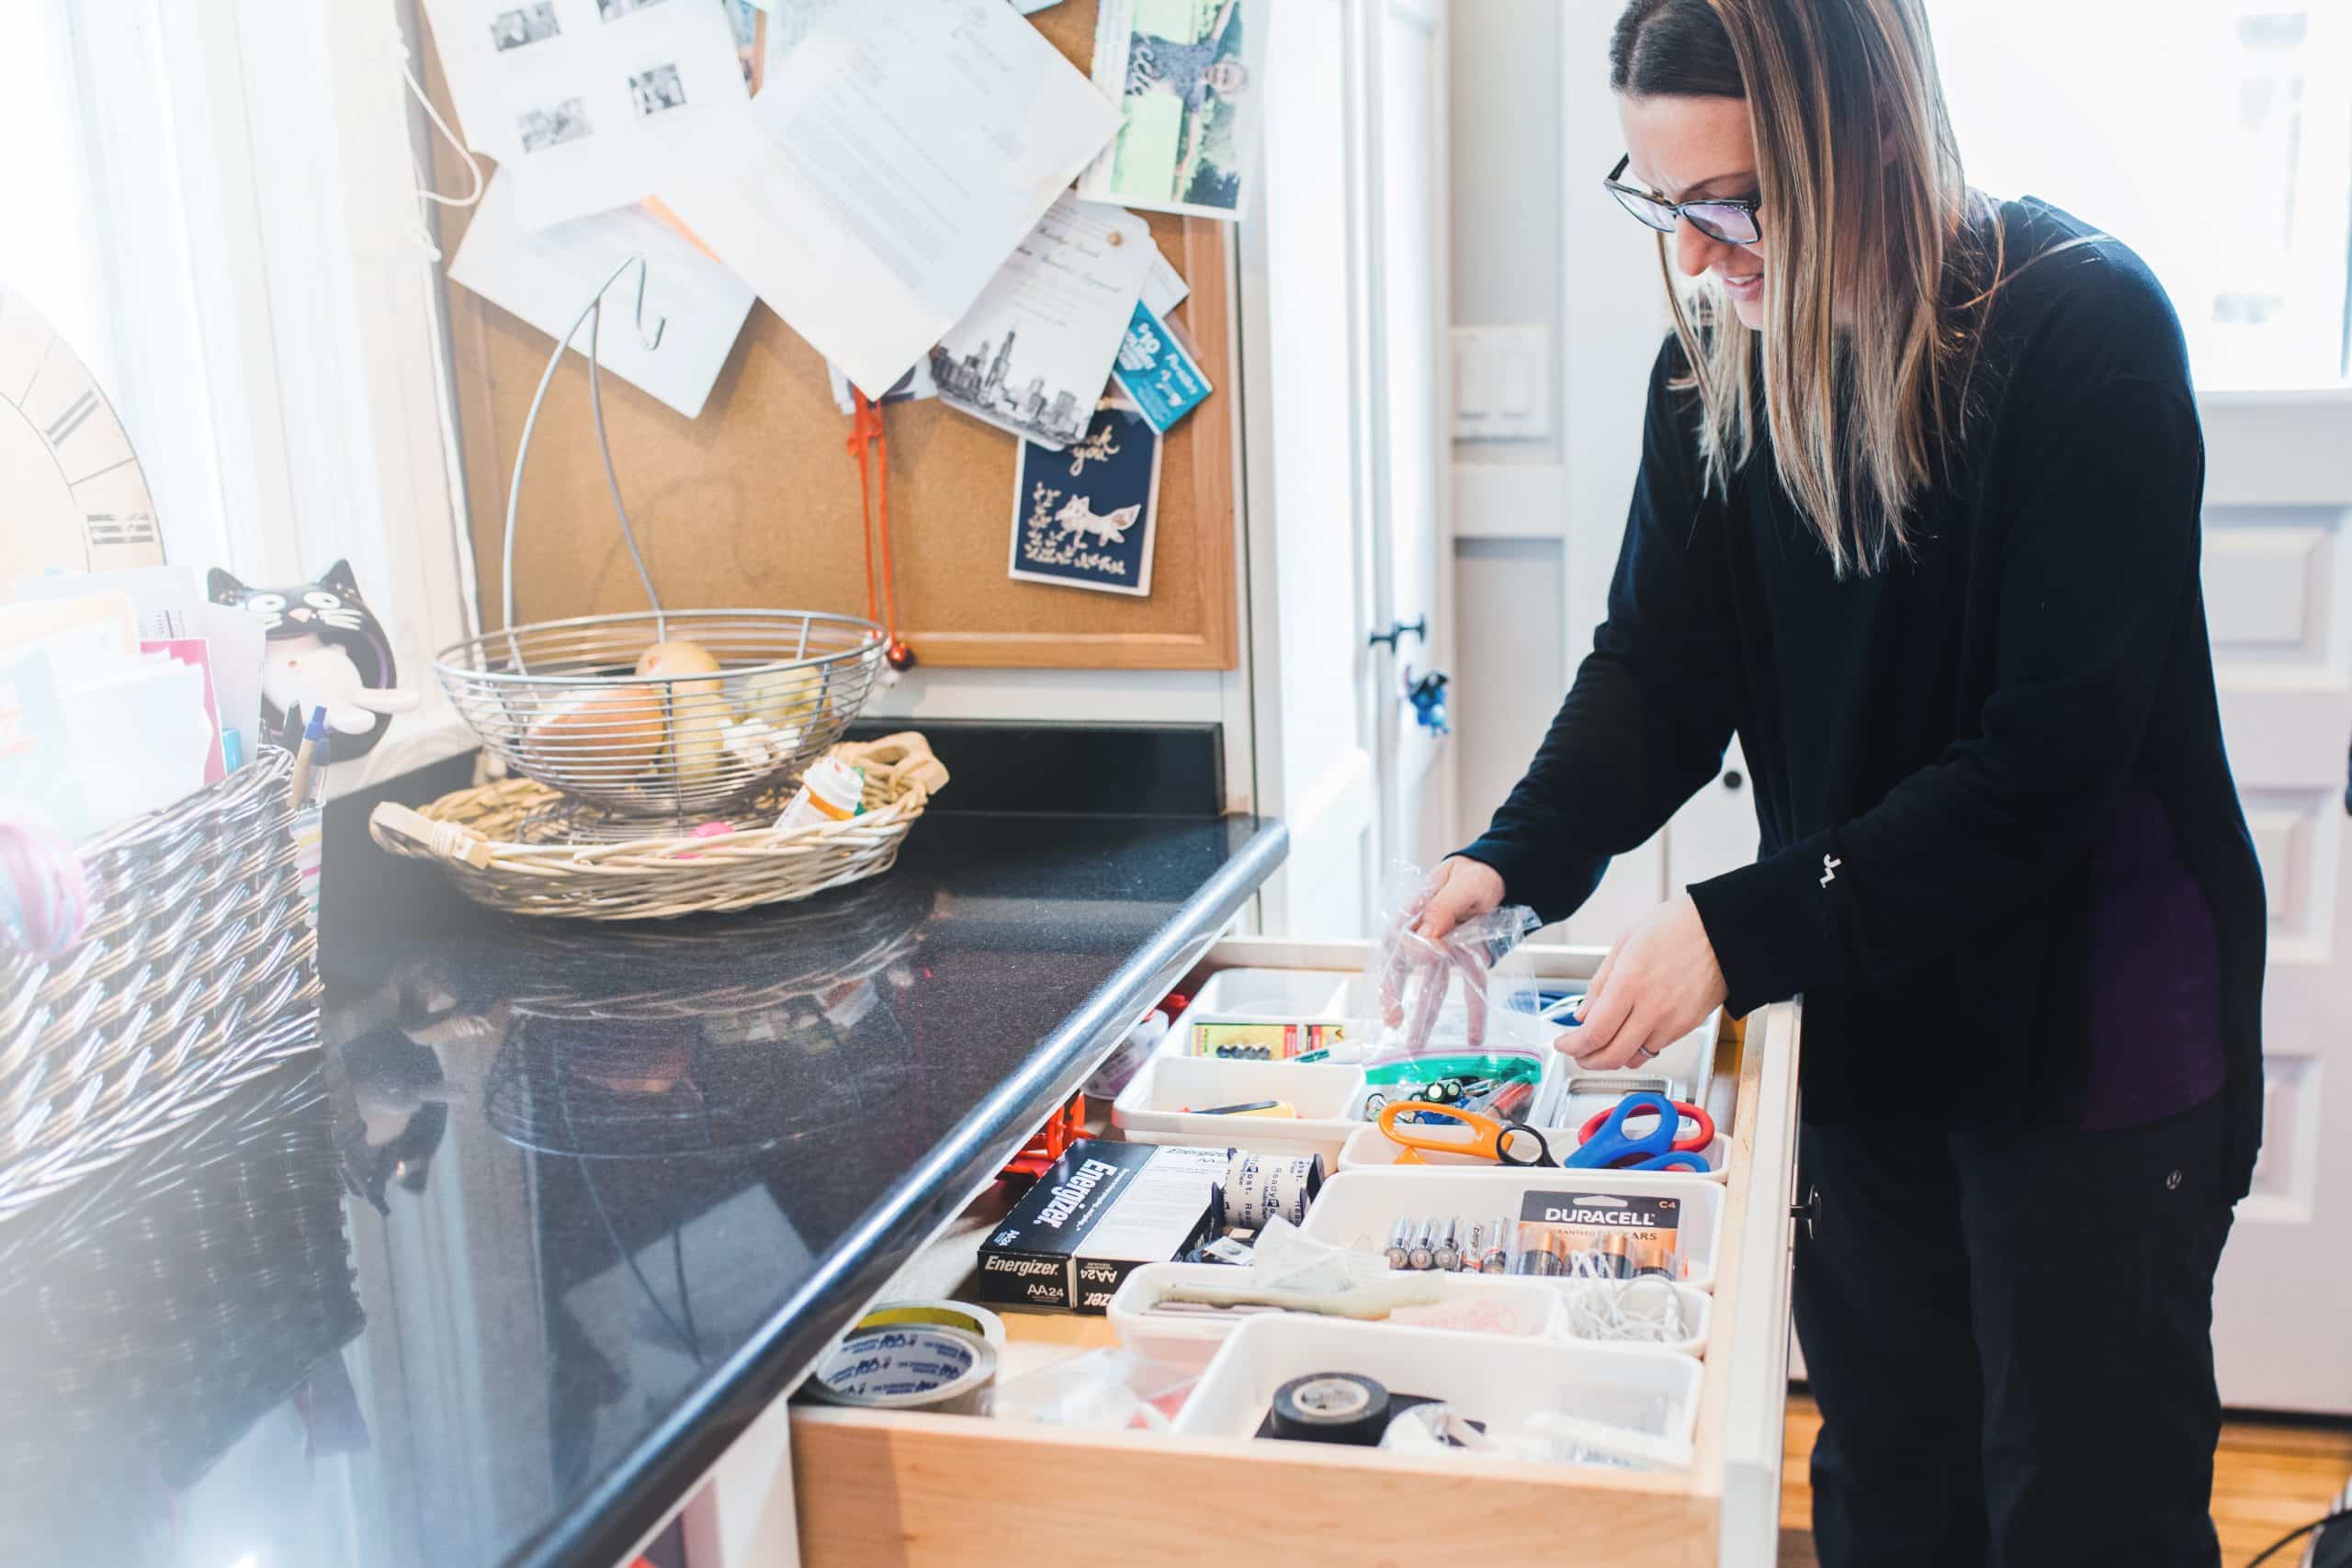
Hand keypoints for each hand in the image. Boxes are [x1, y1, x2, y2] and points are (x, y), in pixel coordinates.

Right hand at [1376, 858, 1506, 1050]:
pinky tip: (1474, 1036)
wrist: (1506, 876)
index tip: (1395, 994)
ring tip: (1416, 1047)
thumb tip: (1422, 944)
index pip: (1395, 943)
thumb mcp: (1461, 885)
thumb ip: (1441, 911)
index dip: (1391, 972)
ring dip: (1425, 1017)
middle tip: (1391, 1021)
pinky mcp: (1466, 959)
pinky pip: (1468, 988)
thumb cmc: (1477, 874)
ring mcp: (1445, 950)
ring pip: (1432, 986)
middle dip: (1395, 998)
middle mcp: (1425, 934)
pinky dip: (1473, 1012)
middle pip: (1404, 970)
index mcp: (1415, 911)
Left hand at [1562, 895, 1726, 1071]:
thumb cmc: (1677, 927)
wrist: (1724, 931)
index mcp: (1630, 982)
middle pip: (1612, 1056)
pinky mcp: (1687, 1027)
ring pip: (1634, 1058)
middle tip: (1577, 1053)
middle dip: (1587, 1061)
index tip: (1562, 1044)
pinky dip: (1636, 1050)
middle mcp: (1652, 1008)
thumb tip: (1582, 1015)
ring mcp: (1672, 1021)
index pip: (1594, 1033)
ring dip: (1611, 1058)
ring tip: (1600, 1046)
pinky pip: (1654, 1049)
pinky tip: (1628, 1036)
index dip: (1573, 1046)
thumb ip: (1600, 983)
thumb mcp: (1625, 943)